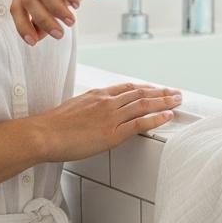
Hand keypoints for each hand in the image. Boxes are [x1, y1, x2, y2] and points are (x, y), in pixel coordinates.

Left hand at [10, 0, 122, 45]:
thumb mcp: (63, 1)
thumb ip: (48, 15)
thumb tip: (36, 37)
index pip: (16, 5)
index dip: (22, 25)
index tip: (33, 42)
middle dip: (43, 20)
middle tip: (59, 34)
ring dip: (57, 9)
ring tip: (71, 21)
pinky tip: (77, 5)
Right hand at [30, 82, 181, 161]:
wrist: (43, 134)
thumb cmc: (52, 126)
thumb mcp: (72, 108)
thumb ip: (87, 108)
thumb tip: (92, 113)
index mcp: (96, 95)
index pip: (126, 88)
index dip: (144, 88)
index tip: (154, 89)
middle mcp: (107, 102)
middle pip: (140, 93)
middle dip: (160, 92)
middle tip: (175, 92)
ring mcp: (111, 117)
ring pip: (144, 104)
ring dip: (164, 101)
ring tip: (178, 100)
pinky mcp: (112, 134)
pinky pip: (140, 123)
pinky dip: (156, 118)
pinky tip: (168, 116)